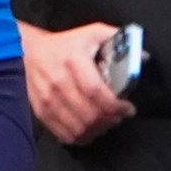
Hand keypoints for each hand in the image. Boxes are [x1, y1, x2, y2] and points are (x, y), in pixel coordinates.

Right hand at [21, 20, 132, 145]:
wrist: (28, 51)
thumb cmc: (64, 45)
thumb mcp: (91, 33)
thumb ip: (118, 40)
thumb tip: (142, 56)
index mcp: (73, 61)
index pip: (96, 92)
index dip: (115, 106)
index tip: (127, 108)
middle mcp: (59, 82)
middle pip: (90, 114)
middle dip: (111, 119)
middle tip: (119, 116)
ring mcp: (48, 100)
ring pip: (79, 128)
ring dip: (98, 129)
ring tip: (106, 122)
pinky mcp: (42, 112)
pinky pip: (65, 135)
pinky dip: (81, 137)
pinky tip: (90, 129)